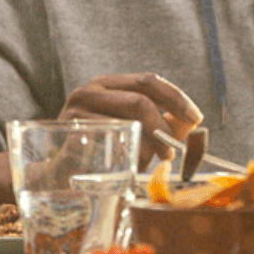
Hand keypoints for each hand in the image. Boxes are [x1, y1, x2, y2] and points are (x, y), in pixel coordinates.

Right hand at [59, 73, 202, 168]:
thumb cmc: (98, 150)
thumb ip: (161, 124)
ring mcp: (75, 111)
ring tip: (152, 162)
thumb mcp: (131, 130)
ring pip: (127, 122)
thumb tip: (191, 122)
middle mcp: (88, 91)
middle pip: (139, 100)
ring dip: (147, 146)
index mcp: (106, 84)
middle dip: (163, 127)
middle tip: (172, 152)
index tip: (196, 117)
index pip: (148, 80)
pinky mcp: (69, 133)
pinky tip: (130, 165)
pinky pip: (109, 142)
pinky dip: (128, 156)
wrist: (57, 173)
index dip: (176, 97)